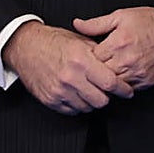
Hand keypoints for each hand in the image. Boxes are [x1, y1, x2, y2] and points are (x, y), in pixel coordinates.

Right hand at [2, 22, 132, 113]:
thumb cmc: (53, 42)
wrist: (26, 47)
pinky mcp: (51, 100)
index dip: (123, 89)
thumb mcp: (80, 41)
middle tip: (107, 90)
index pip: (110, 82)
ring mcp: (60, 91)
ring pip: (87, 107)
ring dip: (92, 101)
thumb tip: (117, 64)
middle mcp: (71, 77)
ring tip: (90, 90)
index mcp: (81, 60)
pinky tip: (78, 94)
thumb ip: (99, 54)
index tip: (127, 90)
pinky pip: (72, 111)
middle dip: (108, 96)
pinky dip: (78, 105)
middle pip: (101, 100)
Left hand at [74, 7, 153, 90]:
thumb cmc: (150, 22)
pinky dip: (120, 85)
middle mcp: (127, 60)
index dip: (85, 58)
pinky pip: (126, 89)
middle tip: (91, 67)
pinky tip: (118, 76)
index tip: (84, 56)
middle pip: (99, 75)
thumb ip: (97, 23)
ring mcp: (137, 73)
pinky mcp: (145, 82)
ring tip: (103, 73)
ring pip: (111, 85)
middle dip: (93, 72)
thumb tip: (77, 24)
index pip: (91, 58)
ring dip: (105, 81)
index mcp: (118, 42)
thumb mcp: (121, 16)